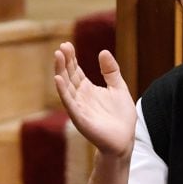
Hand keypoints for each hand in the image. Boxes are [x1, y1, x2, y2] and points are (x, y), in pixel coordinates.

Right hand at [53, 42, 135, 158]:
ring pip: (66, 87)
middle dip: (64, 62)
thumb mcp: (118, 87)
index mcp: (88, 90)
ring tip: (58, 57)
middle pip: (69, 76)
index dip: (71, 58)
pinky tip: (58, 79)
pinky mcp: (81, 118)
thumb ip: (111, 71)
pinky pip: (70, 103)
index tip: (66, 44)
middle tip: (61, 47)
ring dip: (61, 72)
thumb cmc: (121, 115)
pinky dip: (63, 91)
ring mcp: (79, 107)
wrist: (125, 139)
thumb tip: (103, 51)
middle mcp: (80, 97)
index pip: (76, 71)